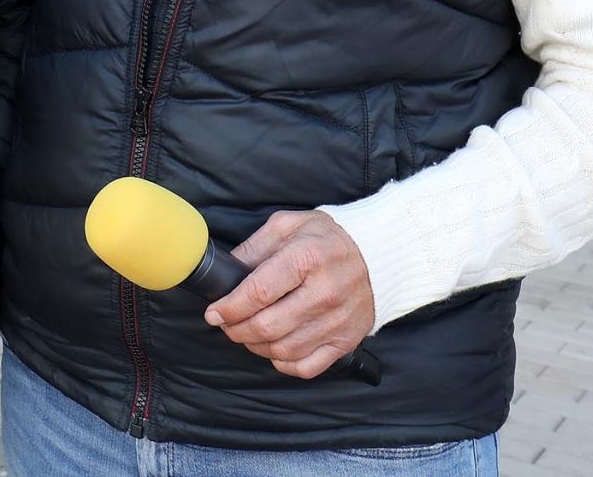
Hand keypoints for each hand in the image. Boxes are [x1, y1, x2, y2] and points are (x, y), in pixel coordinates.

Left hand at [205, 211, 374, 379]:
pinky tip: (274, 349)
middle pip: (268, 326)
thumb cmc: (326, 238)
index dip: (229, 307)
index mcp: (307, 258)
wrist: (378, 255)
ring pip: (284, 350)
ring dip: (256, 346)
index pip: (258, 293)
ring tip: (247, 334)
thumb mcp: (287, 226)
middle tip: (226, 324)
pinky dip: (283, 363)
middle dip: (236, 329)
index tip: (214, 312)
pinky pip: (308, 367)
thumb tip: (226, 273)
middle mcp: (325, 293)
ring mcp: (338, 321)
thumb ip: (254, 248)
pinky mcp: (346, 341)